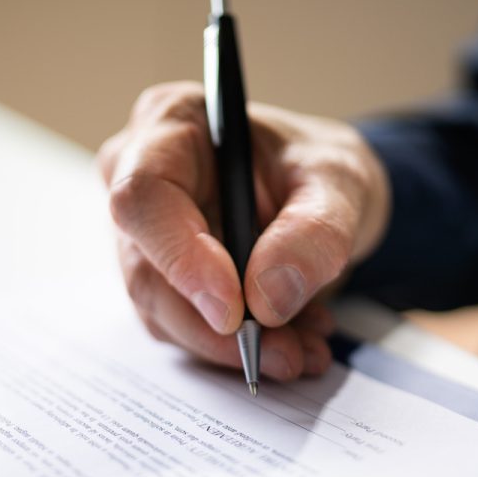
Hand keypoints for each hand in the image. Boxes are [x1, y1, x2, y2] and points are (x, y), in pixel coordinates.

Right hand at [98, 82, 390, 381]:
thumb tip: (267, 295)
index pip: (144, 198)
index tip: (233, 310)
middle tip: (286, 352)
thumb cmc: (316, 168)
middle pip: (146, 270)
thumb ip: (314, 231)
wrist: (320, 197)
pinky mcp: (159, 281)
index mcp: (169, 124)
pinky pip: (183, 330)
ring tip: (302, 348)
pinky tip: (288, 342)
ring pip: (162, 312)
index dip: (181, 259)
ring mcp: (142, 236)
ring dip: (231, 346)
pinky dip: (234, 349)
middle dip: (216, 327)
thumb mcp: (340, 183)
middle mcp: (137, 177)